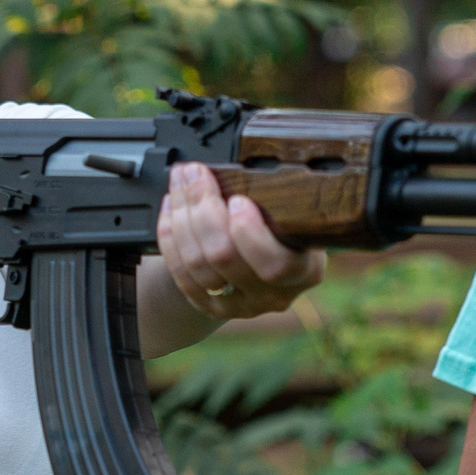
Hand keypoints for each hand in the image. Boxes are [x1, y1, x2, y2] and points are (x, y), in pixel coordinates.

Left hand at [157, 162, 326, 319]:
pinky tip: (170, 209)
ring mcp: (241, 305)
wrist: (263, 263)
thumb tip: (237, 167)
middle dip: (202, 207)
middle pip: (224, 256)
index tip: (236, 199)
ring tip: (179, 182)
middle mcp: (274, 294)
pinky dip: (170, 236)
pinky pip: (181, 273)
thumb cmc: (284, 225)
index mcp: (305, 270)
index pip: (277, 263)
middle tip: (193, 172)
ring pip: (198, 262)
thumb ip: (277, 199)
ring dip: (182, 215)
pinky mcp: (212, 307)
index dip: (250, 233)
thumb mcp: (294, 213)